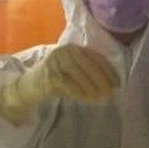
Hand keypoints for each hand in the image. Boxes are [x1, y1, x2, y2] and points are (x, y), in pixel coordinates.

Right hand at [1, 44, 119, 122]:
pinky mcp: (49, 74)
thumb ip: (92, 72)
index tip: (118, 84)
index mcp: (75, 48)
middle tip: (111, 93)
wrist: (30, 84)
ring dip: (93, 88)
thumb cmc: (59, 78)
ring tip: (100, 98)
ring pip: (80, 74)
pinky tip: (87, 99)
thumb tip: (114, 84)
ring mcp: (56, 61)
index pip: (97, 58)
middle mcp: (65, 51)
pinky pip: (69, 84)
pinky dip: (81, 93)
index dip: (110, 71)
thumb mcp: (77, 71)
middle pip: (90, 65)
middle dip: (103, 80)